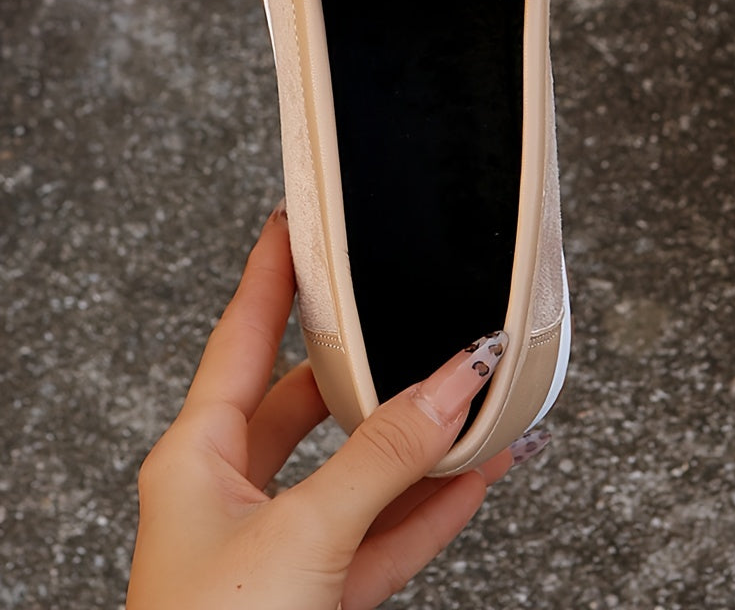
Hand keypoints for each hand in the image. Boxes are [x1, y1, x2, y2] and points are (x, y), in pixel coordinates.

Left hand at [127, 203, 545, 609]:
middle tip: (416, 314)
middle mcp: (233, 492)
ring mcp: (281, 544)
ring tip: (478, 396)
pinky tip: (477, 472)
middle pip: (315, 401)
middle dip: (374, 365)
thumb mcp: (303, 533)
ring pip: (363, 469)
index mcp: (197, 458)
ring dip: (423, 439)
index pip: (242, 336)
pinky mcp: (319, 591)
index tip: (299, 219)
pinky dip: (433, 504)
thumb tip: (457, 381)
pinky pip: (386, 531)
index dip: (273, 272)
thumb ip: (386, 455)